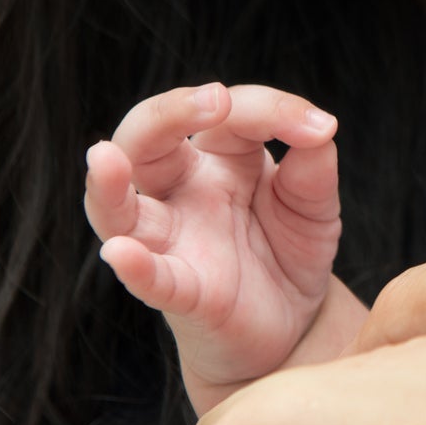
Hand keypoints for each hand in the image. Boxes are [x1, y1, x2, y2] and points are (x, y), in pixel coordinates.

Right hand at [85, 83, 341, 411]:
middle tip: (215, 99)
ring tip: (104, 157)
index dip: (271, 110)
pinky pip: (149, 278)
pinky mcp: (182, 292)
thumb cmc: (290, 251)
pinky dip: (134, 267)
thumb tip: (321, 126)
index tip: (320, 128)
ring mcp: (173, 242)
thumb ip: (313, 161)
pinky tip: (121, 253)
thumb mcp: (314, 201)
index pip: (228, 115)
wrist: (294, 326)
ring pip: (118, 208)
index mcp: (217, 158)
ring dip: (108, 184)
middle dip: (170, 112)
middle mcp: (181, 192)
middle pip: (145, 140)